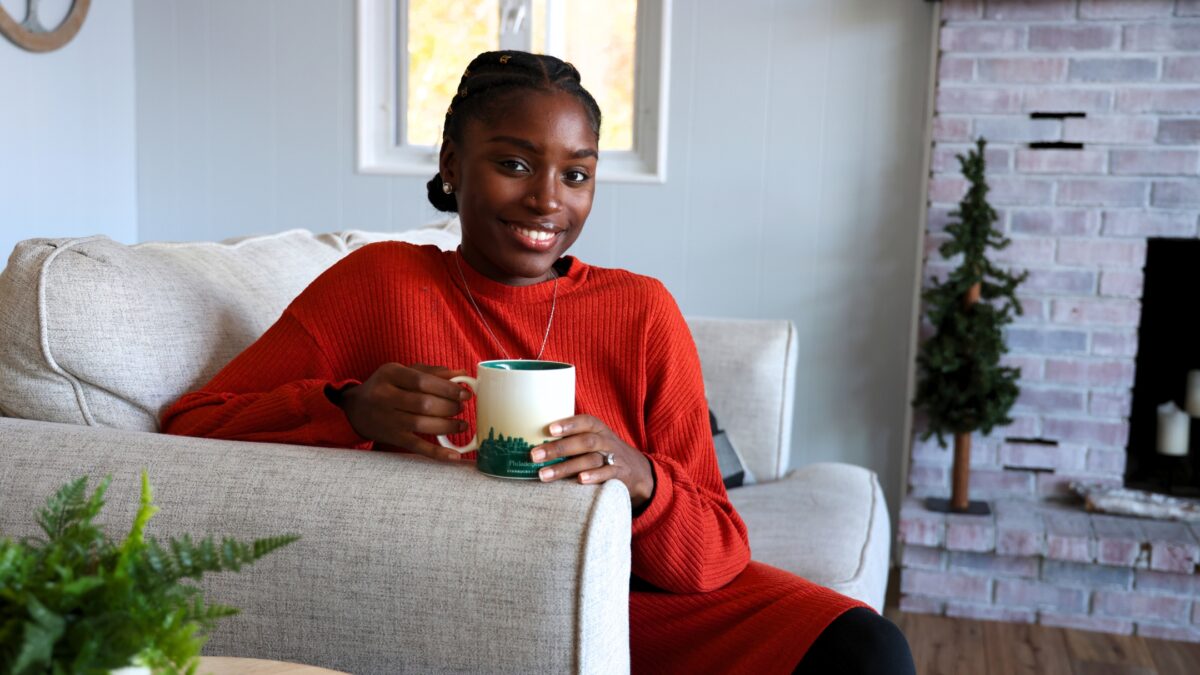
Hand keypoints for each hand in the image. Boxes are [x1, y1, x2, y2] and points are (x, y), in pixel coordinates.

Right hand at [337, 363, 471, 460]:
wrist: (355, 409)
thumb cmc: (386, 386)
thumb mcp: (403, 372)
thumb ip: (432, 372)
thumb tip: (462, 374)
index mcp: (390, 374)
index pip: (422, 381)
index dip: (447, 388)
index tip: (465, 393)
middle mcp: (385, 396)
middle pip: (424, 404)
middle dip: (449, 407)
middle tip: (461, 408)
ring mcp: (388, 419)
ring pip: (422, 425)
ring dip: (448, 426)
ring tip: (461, 425)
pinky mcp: (392, 438)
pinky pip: (417, 446)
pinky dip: (437, 453)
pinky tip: (454, 455)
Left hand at [530, 415, 654, 507]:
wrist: (638, 471)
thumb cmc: (603, 453)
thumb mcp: (592, 440)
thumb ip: (570, 438)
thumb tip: (531, 438)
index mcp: (598, 429)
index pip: (585, 422)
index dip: (568, 424)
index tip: (548, 429)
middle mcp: (606, 441)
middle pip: (584, 442)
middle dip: (558, 448)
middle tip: (534, 455)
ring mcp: (614, 458)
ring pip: (590, 460)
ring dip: (566, 467)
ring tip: (544, 475)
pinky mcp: (620, 475)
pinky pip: (608, 474)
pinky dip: (594, 477)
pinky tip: (579, 480)